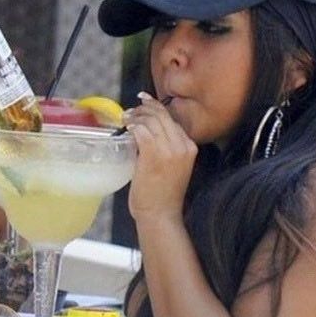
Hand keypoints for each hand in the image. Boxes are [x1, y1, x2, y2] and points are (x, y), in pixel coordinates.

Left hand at [125, 92, 197, 223]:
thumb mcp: (171, 166)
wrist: (161, 214)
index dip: (156, 107)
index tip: (144, 102)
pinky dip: (133, 126)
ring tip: (126, 119)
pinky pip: (142, 131)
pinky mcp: (155, 155)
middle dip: (144, 108)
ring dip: (135, 116)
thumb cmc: (162, 193)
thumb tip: (145, 130)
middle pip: (162, 115)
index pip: (172, 119)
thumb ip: (164, 147)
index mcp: (189, 147)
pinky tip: (126, 128)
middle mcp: (182, 146)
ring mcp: (170, 150)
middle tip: (130, 111)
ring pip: (151, 120)